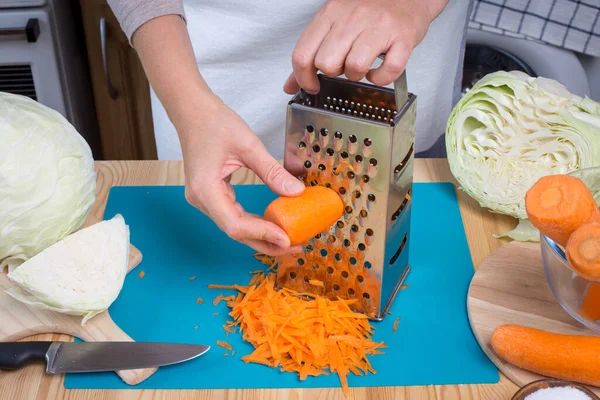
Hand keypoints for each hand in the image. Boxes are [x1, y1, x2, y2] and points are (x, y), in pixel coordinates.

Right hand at [179, 97, 305, 255]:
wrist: (192, 111)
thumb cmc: (214, 123)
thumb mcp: (248, 145)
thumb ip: (272, 171)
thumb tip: (296, 192)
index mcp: (206, 189)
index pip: (235, 225)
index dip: (262, 235)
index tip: (286, 238)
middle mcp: (201, 200)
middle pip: (235, 232)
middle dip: (266, 242)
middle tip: (295, 246)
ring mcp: (204, 199)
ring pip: (235, 226)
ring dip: (261, 235)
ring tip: (288, 239)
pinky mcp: (211, 195)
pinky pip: (233, 215)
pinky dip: (253, 222)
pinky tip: (272, 224)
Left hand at [283, 0, 447, 93]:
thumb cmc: (370, 14)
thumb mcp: (333, 26)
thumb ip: (309, 54)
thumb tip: (290, 85)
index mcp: (330, 14)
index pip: (302, 54)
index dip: (303, 78)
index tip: (311, 85)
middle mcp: (352, 17)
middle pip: (326, 63)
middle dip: (334, 73)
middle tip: (344, 67)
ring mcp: (378, 27)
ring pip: (354, 67)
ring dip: (357, 75)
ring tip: (363, 66)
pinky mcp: (402, 38)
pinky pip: (388, 71)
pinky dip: (381, 78)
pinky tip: (379, 71)